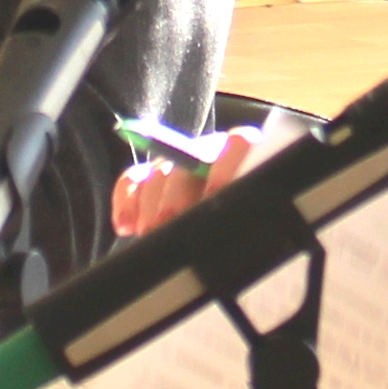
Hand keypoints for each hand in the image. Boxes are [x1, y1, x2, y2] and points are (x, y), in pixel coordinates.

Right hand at [104, 123, 290, 239]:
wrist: (236, 244)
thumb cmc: (257, 231)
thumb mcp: (262, 219)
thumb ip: (255, 214)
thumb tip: (249, 224)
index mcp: (249, 157)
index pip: (237, 144)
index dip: (224, 167)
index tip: (216, 194)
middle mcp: (212, 154)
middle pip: (190, 159)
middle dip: (178, 193)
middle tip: (173, 222)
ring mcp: (179, 165)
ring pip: (160, 172)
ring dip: (152, 204)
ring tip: (152, 234)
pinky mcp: (152, 181)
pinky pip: (133, 180)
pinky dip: (127, 201)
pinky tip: (126, 226)